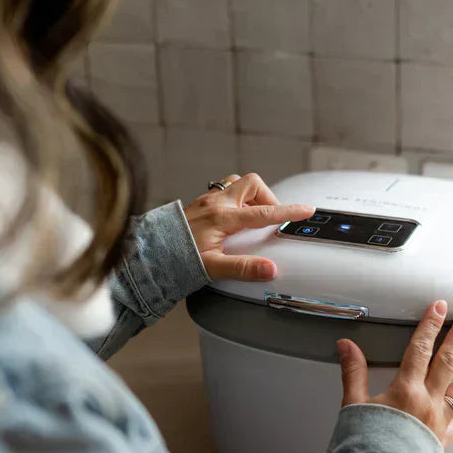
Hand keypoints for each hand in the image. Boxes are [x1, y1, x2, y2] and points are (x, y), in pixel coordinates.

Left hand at [183, 173, 313, 281]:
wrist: (147, 254)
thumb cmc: (175, 260)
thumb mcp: (212, 268)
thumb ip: (243, 268)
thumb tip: (269, 269)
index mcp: (222, 218)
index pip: (263, 212)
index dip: (288, 211)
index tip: (306, 210)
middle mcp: (215, 204)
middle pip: (251, 184)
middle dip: (267, 197)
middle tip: (269, 218)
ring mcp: (205, 201)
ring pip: (236, 184)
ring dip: (249, 196)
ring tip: (252, 217)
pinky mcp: (198, 204)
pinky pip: (223, 191)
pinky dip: (235, 199)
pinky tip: (232, 218)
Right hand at [336, 301, 452, 446]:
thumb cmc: (365, 446)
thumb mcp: (354, 405)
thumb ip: (354, 372)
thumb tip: (347, 345)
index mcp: (406, 391)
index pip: (421, 348)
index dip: (430, 325)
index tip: (440, 308)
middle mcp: (427, 402)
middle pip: (448, 361)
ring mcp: (438, 421)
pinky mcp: (441, 440)